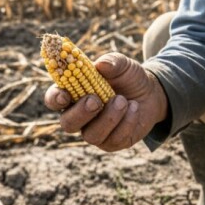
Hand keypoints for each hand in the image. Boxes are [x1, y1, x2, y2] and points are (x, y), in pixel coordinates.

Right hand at [43, 52, 168, 151]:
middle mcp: (79, 116)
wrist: (151, 93)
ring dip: (109, 117)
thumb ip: (111, 61)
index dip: (55, 99)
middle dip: (80, 113)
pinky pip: (114, 140)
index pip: (54, 99)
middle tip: (95, 101)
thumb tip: (101, 65)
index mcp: (74, 93)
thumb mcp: (123, 64)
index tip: (65, 95)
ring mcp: (95, 131)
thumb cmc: (128, 77)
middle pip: (67, 123)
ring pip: (91, 135)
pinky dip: (126, 123)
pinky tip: (135, 108)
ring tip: (123, 100)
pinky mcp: (112, 143)